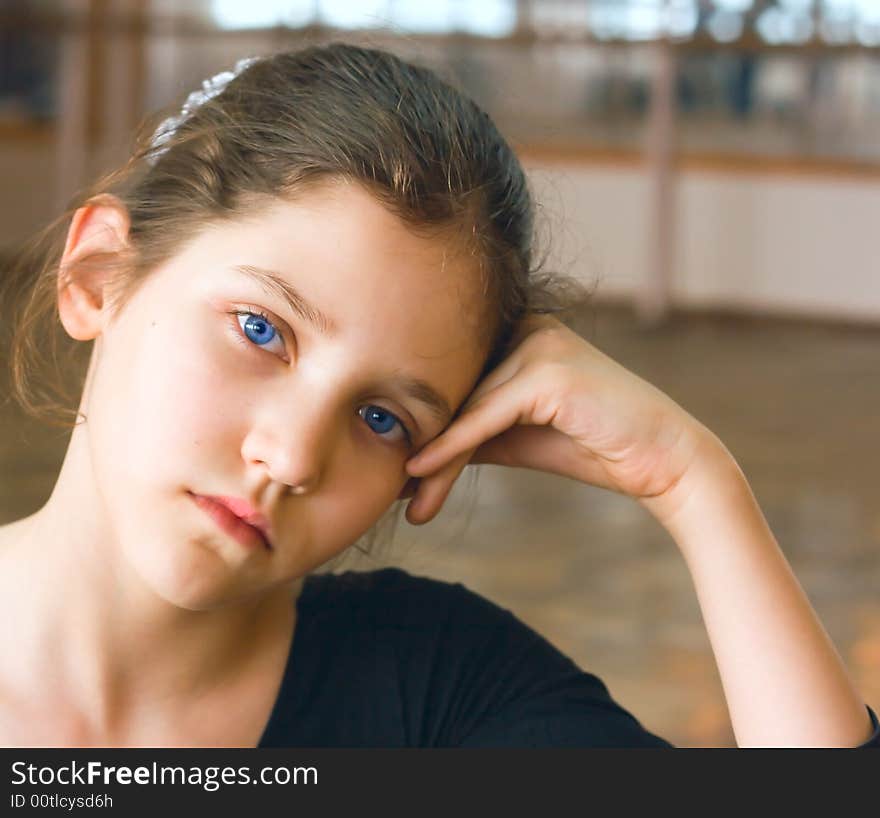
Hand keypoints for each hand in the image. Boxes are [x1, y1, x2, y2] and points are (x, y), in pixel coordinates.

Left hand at [403, 314, 720, 526]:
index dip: (419, 420)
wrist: (661, 460)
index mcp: (517, 331)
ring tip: (405, 498)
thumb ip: (470, 428)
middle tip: (390, 488)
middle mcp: (525, 327)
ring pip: (464, 407)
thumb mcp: (514, 435)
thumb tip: (409, 449)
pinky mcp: (549, 371)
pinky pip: (486, 416)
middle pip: (455, 391)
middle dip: (419, 441)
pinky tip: (421, 471)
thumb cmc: (589, 444)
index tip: (390, 464)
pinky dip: (452, 446)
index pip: (455, 377)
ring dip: (432, 457)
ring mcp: (539, 344)